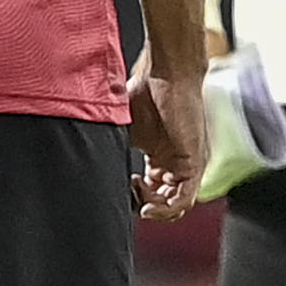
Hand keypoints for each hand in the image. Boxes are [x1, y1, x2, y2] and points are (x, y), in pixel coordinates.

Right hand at [127, 49, 207, 221]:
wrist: (166, 74)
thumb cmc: (145, 93)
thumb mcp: (124, 129)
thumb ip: (114, 148)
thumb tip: (91, 163)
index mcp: (159, 158)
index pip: (151, 192)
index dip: (135, 198)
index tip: (122, 187)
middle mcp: (174, 164)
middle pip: (163, 202)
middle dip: (144, 205)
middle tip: (130, 193)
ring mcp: (186, 165)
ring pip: (175, 205)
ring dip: (155, 211)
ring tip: (141, 204)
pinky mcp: (193, 164)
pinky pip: (185, 199)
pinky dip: (167, 209)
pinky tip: (149, 205)